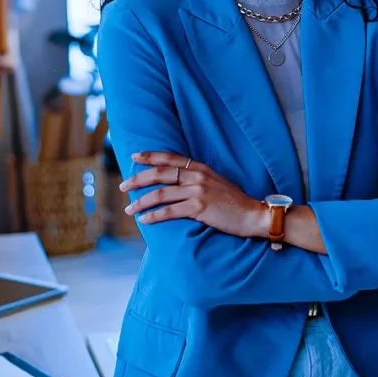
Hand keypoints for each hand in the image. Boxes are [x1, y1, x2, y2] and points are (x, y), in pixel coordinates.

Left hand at [120, 152, 266, 237]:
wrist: (254, 214)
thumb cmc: (235, 202)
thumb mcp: (216, 183)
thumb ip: (198, 179)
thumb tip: (178, 183)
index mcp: (200, 168)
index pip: (170, 157)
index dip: (150, 156)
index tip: (133, 156)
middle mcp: (197, 176)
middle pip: (159, 174)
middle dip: (137, 179)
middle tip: (123, 187)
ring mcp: (198, 191)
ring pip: (160, 194)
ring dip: (141, 202)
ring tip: (130, 209)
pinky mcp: (199, 208)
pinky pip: (169, 211)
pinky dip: (154, 216)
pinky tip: (145, 220)